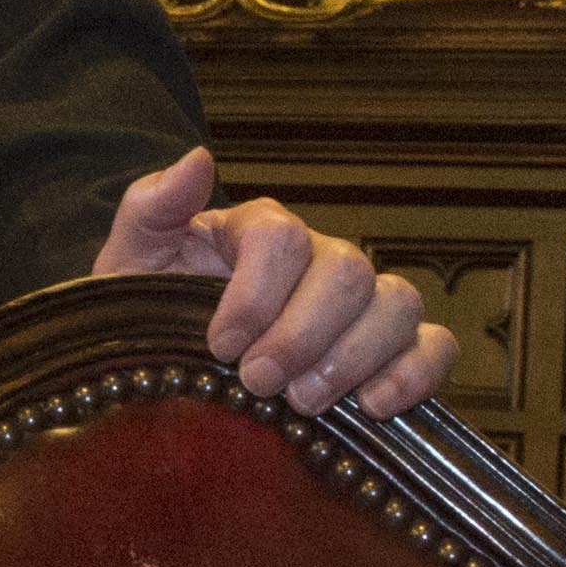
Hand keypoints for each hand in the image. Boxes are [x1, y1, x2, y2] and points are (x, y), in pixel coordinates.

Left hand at [91, 146, 454, 416]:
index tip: (220, 346)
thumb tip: (197, 159)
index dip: (256, 294)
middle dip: (303, 335)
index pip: (282, 238)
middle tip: (260, 384)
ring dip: (353, 358)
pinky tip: (373, 407)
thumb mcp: (130, 267)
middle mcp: (320, 259)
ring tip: (304, 404)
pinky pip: (435, 346)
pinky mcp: (394, 350)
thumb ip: (150, 210)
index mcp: (259, 232)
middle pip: (346, 272)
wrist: (169, 378)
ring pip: (396, 305)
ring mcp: (362, 304)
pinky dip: (415, 373)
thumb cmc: (152, 318)